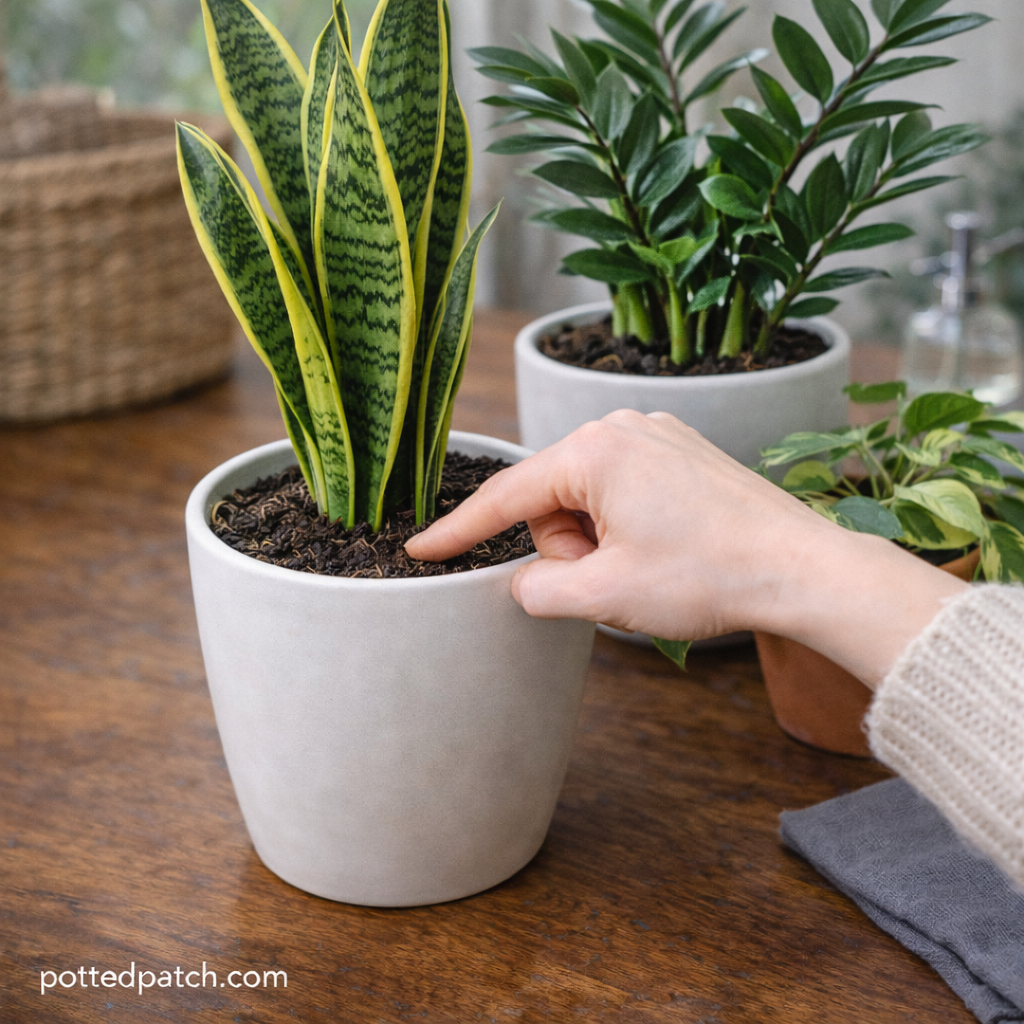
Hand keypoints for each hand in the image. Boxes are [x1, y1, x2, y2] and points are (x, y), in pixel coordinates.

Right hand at [406, 411, 967, 686]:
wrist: (802, 569)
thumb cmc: (708, 577)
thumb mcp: (604, 596)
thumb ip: (538, 590)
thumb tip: (523, 582)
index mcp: (595, 451)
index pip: (505, 497)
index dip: (458, 531)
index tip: (419, 550)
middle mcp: (623, 426)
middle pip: (551, 499)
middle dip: (568, 548)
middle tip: (613, 579)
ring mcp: (658, 433)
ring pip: (588, 497)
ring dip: (598, 541)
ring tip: (648, 566)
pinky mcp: (683, 450)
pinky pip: (624, 488)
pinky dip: (625, 525)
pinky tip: (665, 549)